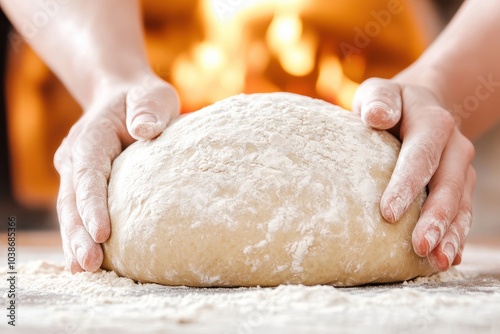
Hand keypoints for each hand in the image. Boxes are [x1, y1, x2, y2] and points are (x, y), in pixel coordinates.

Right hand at [54, 74, 178, 272]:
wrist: (122, 96)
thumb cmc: (141, 99)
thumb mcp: (151, 96)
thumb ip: (147, 110)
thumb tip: (145, 130)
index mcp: (91, 139)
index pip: (88, 175)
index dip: (92, 205)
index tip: (102, 233)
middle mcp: (77, 158)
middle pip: (73, 200)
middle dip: (78, 234)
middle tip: (88, 265)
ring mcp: (76, 173)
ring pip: (70, 210)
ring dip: (75, 240)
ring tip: (82, 270)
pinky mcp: (84, 184)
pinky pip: (79, 212)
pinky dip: (80, 235)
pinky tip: (87, 260)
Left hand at [352, 77, 475, 270]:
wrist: (423, 107)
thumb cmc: (391, 104)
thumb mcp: (380, 92)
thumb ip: (378, 100)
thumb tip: (375, 115)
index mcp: (433, 123)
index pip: (421, 156)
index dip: (407, 185)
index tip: (388, 213)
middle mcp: (454, 148)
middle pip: (448, 186)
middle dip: (435, 219)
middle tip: (419, 246)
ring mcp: (461, 170)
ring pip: (460, 206)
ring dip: (450, 235)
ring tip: (437, 261)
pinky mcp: (460, 187)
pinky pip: (461, 214)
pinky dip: (455, 237)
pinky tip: (445, 259)